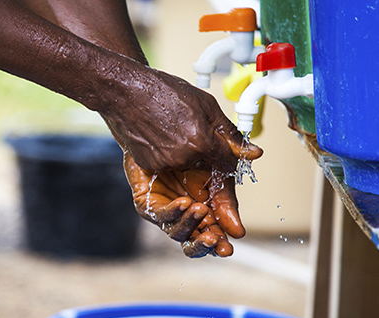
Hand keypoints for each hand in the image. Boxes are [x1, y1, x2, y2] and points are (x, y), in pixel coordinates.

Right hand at [93, 64, 261, 171]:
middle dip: (205, 151)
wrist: (126, 91)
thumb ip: (230, 132)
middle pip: (207, 164)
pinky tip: (160, 134)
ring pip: (186, 165)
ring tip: (173, 127)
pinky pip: (167, 164)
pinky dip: (167, 153)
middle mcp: (183, 158)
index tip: (225, 149)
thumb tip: (252, 152)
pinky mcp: (149, 165)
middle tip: (191, 128)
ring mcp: (164, 163)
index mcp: (201, 142)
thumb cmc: (163, 91)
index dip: (229, 154)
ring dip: (186, 152)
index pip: (228, 162)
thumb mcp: (205, 104)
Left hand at [123, 152, 249, 257]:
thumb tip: (249, 193)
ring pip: (178, 232)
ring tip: (201, 210)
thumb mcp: (217, 167)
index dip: (223, 241)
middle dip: (207, 244)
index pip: (216, 234)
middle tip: (216, 241)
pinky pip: (160, 214)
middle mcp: (185, 216)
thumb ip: (229, 188)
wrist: (159, 135)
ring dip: (191, 223)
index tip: (234, 239)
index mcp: (206, 212)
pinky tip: (184, 203)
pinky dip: (173, 211)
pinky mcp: (147, 204)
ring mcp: (166, 213)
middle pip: (196, 242)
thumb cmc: (190, 152)